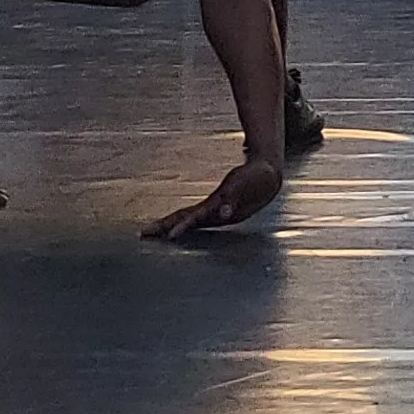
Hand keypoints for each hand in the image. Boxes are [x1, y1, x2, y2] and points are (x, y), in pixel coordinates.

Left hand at [143, 159, 282, 240]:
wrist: (268, 178)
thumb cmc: (256, 180)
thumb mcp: (245, 186)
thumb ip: (233, 201)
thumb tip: (223, 214)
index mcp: (219, 210)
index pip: (194, 219)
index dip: (180, 226)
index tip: (168, 235)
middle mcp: (214, 214)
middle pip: (186, 221)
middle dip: (165, 227)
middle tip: (144, 233)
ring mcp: (214, 211)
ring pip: (187, 218)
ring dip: (170, 224)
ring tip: (152, 231)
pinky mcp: (215, 205)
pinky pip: (193, 214)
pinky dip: (182, 221)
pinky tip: (170, 227)